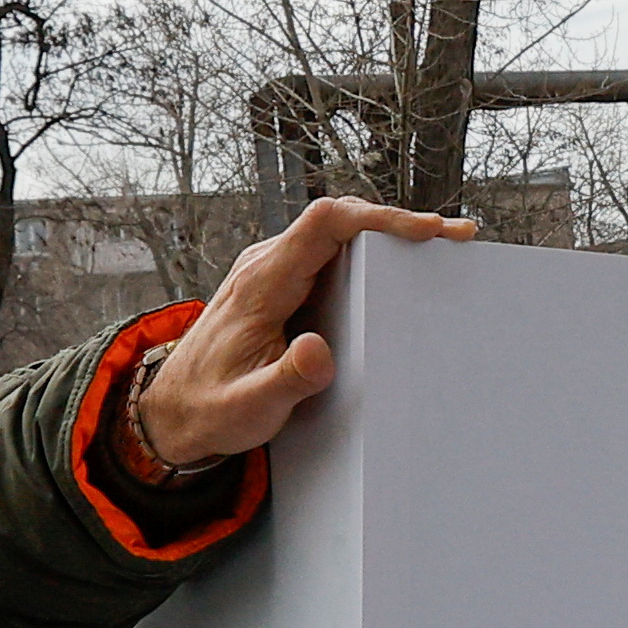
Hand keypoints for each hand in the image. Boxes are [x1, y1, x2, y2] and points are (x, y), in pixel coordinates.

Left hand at [125, 199, 474, 475]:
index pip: (325, 224)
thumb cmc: (211, 409)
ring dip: (388, 234)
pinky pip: (329, 250)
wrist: (173, 410)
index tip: (426, 231)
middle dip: (399, 221)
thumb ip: (286, 381)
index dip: (380, 218)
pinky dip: (370, 251)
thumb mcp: (249, 408)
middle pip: (339, 217)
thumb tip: (319, 352)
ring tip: (439, 246)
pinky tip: (398, 266)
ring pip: (336, 231)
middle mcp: (266, 264)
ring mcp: (272, 269)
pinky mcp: (281, 281)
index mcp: (262, 283)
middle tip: (455, 236)